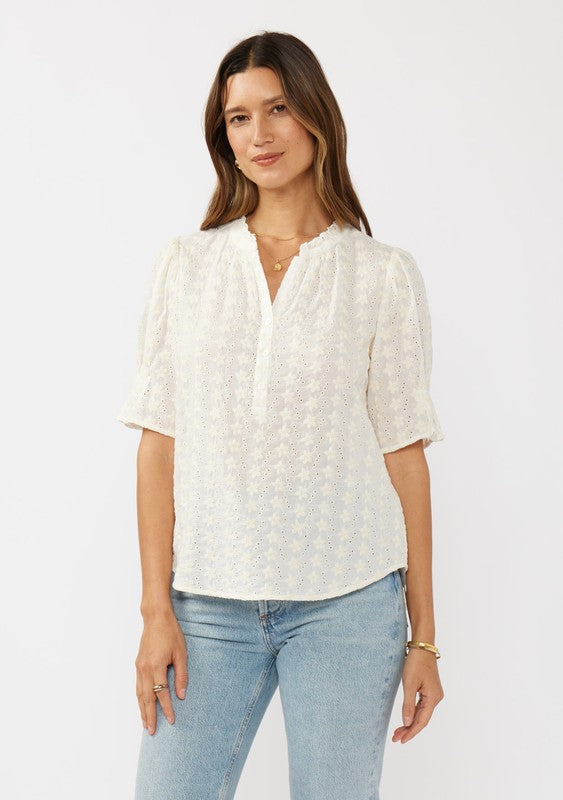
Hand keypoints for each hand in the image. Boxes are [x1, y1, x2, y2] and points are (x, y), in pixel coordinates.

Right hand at [135, 609, 187, 734]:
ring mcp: (139, 667)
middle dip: (150, 715)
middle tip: (152, 731)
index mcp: (156, 666)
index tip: (172, 720)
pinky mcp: (138, 664)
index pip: (162, 693)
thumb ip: (182, 675)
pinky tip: (142, 705)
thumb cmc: (171, 633)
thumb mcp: (181, 653)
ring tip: (145, 723)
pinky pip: (137, 686)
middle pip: (146, 698)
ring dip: (142, 710)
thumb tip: (182, 695)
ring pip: (139, 694)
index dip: (167, 708)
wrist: (156, 618)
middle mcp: (145, 669)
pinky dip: (139, 698)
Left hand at [392, 648, 443, 742]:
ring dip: (410, 722)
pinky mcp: (429, 689)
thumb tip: (407, 723)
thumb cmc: (415, 663)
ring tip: (398, 732)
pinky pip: (421, 706)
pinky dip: (413, 713)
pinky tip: (406, 719)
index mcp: (433, 698)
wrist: (422, 646)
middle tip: (395, 738)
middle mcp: (436, 698)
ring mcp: (433, 693)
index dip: (411, 732)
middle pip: (422, 719)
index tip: (401, 741)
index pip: (422, 721)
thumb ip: (408, 705)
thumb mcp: (409, 684)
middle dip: (409, 729)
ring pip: (421, 713)